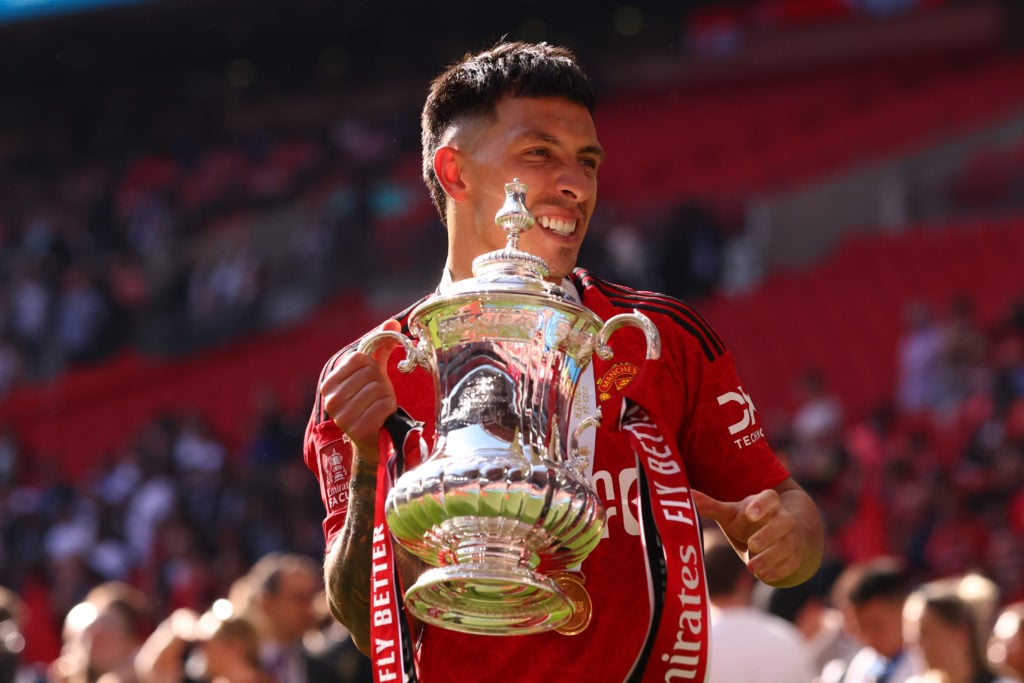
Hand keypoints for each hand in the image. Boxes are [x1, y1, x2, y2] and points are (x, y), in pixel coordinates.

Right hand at [320, 319, 401, 460]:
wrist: (371, 438)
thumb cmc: (371, 400)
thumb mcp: (373, 372)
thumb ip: (380, 345)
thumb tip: (393, 322)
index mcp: (329, 383)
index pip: (358, 358)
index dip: (372, 364)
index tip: (371, 377)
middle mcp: (331, 400)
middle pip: (370, 373)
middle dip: (381, 382)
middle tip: (377, 394)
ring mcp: (343, 416)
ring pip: (378, 388)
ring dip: (386, 396)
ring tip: (380, 405)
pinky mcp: (359, 429)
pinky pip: (384, 405)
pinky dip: (390, 407)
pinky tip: (383, 415)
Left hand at [691, 488, 802, 584]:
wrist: (783, 530)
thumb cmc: (749, 520)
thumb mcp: (731, 513)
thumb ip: (712, 506)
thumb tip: (689, 495)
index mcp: (768, 502)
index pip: (770, 498)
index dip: (762, 505)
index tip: (750, 513)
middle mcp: (784, 518)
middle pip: (784, 522)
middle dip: (769, 534)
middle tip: (752, 544)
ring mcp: (792, 537)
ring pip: (788, 545)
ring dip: (772, 557)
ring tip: (751, 568)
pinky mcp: (795, 555)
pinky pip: (792, 563)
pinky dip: (779, 571)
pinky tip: (763, 577)